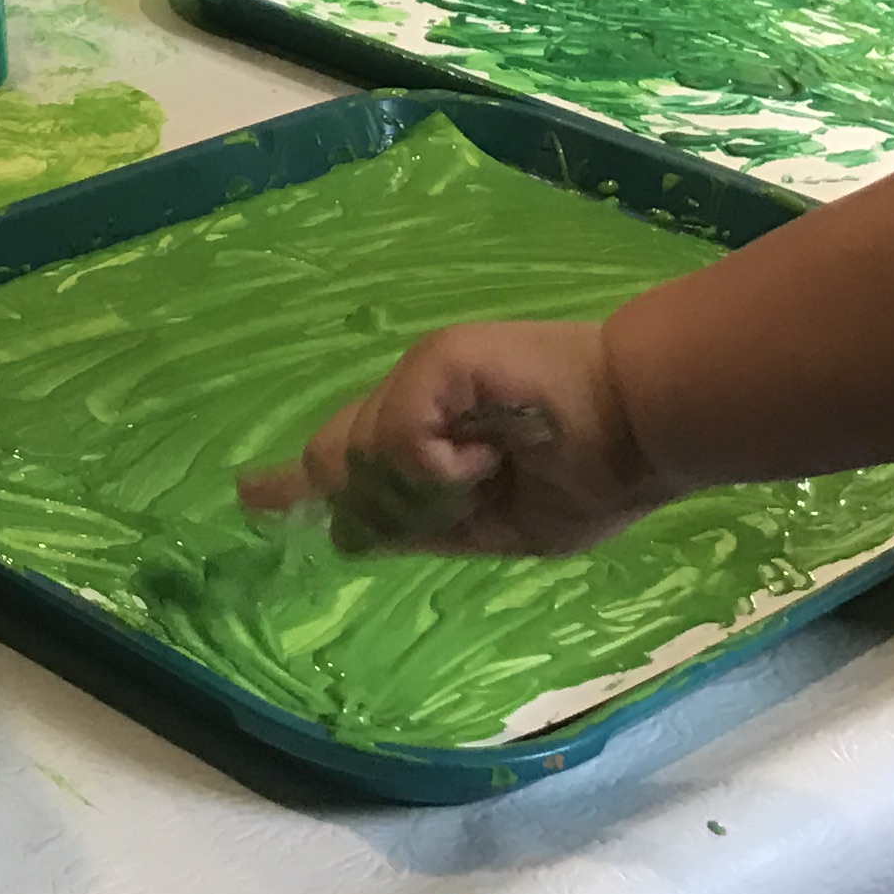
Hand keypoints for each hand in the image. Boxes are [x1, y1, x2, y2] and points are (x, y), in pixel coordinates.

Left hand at [238, 320, 666, 556]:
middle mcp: (413, 396)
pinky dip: (444, 466)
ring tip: (493, 472)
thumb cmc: (592, 474)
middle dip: (369, 497)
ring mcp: (420, 375)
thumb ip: (424, 521)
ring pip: (366, 454)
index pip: (343, 454)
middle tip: (444, 495)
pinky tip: (490, 459)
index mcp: (431, 435)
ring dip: (428, 488)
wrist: (643, 426)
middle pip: (337, 456)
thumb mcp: (497, 525)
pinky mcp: (437, 361)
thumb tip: (346, 531)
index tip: (251, 498)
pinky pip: (400, 439)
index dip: (294, 481)